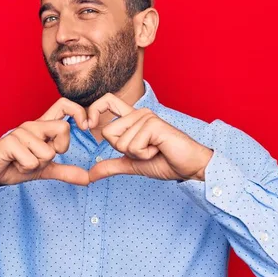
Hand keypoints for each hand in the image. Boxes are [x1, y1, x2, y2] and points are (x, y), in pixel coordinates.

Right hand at [0, 98, 89, 185]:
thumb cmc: (14, 166)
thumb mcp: (44, 170)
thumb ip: (66, 171)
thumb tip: (88, 179)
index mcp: (42, 127)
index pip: (64, 105)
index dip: (79, 112)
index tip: (86, 127)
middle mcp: (33, 125)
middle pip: (63, 128)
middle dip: (59, 150)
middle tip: (42, 158)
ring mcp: (21, 132)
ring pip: (48, 152)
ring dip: (37, 165)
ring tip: (22, 162)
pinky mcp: (10, 143)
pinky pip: (32, 161)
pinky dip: (25, 169)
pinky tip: (15, 164)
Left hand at [87, 93, 213, 182]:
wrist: (189, 167)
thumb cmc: (165, 162)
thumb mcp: (132, 164)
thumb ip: (111, 165)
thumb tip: (90, 175)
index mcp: (132, 118)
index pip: (106, 101)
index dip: (94, 110)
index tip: (88, 125)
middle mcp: (139, 113)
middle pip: (108, 132)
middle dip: (123, 150)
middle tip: (145, 150)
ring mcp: (146, 117)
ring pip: (120, 142)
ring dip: (137, 154)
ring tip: (155, 150)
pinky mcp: (153, 124)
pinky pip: (133, 146)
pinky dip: (144, 155)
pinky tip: (159, 149)